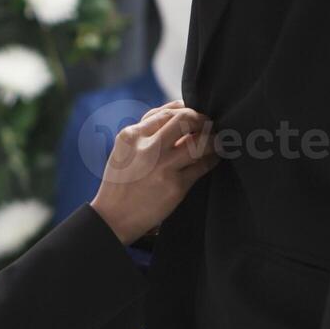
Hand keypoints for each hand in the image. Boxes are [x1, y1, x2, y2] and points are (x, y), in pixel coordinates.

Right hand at [88, 101, 217, 244]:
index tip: (195, 116)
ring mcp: (162, 166)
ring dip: (212, 140)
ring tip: (216, 142)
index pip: (165, 112)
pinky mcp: (175, 185)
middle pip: (185, 119)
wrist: (113, 218)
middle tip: (209, 126)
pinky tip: (213, 159)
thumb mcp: (123, 151)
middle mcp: (146, 147)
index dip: (186, 110)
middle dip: (202, 120)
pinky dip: (212, 159)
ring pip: (199, 141)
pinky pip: (202, 165)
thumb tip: (178, 116)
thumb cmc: (120, 184)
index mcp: (131, 135)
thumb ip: (145, 134)